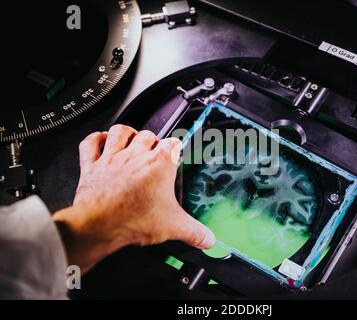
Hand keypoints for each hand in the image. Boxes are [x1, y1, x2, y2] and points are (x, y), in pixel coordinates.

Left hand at [53, 125, 214, 272]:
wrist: (99, 225)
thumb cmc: (133, 219)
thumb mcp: (173, 227)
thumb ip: (194, 232)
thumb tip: (208, 239)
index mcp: (159, 164)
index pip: (172, 144)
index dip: (175, 147)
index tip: (176, 152)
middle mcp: (135, 155)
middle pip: (148, 135)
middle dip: (152, 141)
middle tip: (154, 152)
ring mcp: (112, 158)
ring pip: (120, 131)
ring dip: (126, 133)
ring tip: (131, 139)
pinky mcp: (91, 166)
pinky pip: (90, 143)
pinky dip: (94, 139)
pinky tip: (100, 141)